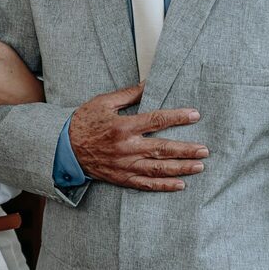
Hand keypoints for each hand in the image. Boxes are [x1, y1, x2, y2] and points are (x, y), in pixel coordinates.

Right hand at [69, 83, 207, 190]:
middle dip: (186, 149)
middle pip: (162, 149)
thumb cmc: (83, 122)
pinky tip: (180, 184)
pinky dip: (164, 185)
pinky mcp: (121, 178)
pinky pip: (146, 184)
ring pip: (158, 169)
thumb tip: (148, 83)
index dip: (177, 118)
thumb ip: (129, 94)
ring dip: (181, 168)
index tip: (194, 115)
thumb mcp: (104, 102)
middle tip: (204, 150)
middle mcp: (126, 147)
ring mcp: (124, 165)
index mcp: (123, 127)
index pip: (156, 120)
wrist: (64, 147)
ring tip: (199, 166)